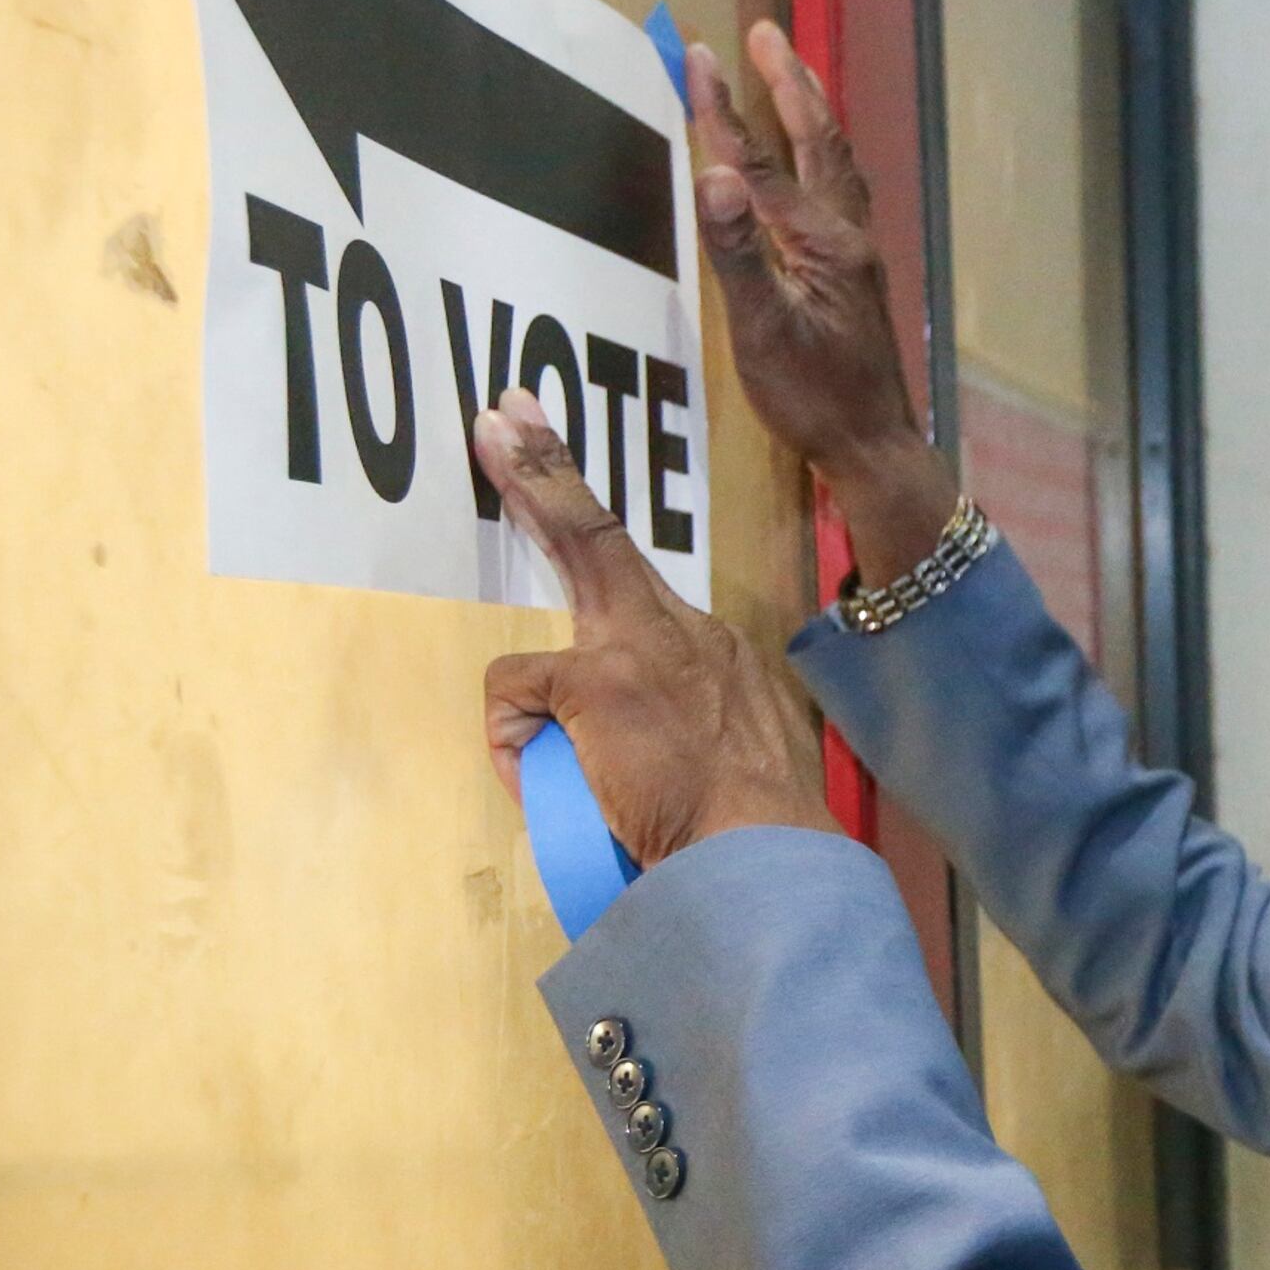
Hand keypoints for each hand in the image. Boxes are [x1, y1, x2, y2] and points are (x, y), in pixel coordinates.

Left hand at [477, 391, 831, 866]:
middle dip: (541, 470)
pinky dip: (519, 750)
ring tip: (583, 763)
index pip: (640, 567)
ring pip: (540, 638)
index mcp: (713, 648)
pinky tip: (559, 785)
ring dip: (529, 704)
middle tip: (503, 413)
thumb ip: (682, 736)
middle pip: (596, 535)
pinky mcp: (595, 680)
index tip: (545, 438)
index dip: (584, 501)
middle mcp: (681, 628)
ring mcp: (636, 647)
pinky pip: (517, 703)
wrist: (766, 856)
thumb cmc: (755, 830)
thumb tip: (629, 753)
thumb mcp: (731, 761)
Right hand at [686, 19, 955, 582]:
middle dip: (791, 83)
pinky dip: (819, 156)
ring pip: (835, 165)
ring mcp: (857, 256)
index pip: (762, 162)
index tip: (695, 52)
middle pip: (820, 142)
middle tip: (765, 31)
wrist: (873, 447)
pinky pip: (837, 193)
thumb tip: (713, 174)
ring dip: (811, 113)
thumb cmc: (814, 398)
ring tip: (791, 74)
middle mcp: (848, 237)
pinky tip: (811, 165)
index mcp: (824, 242)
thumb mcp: (763, 329)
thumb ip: (737, 251)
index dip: (724, 109)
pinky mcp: (855, 278)